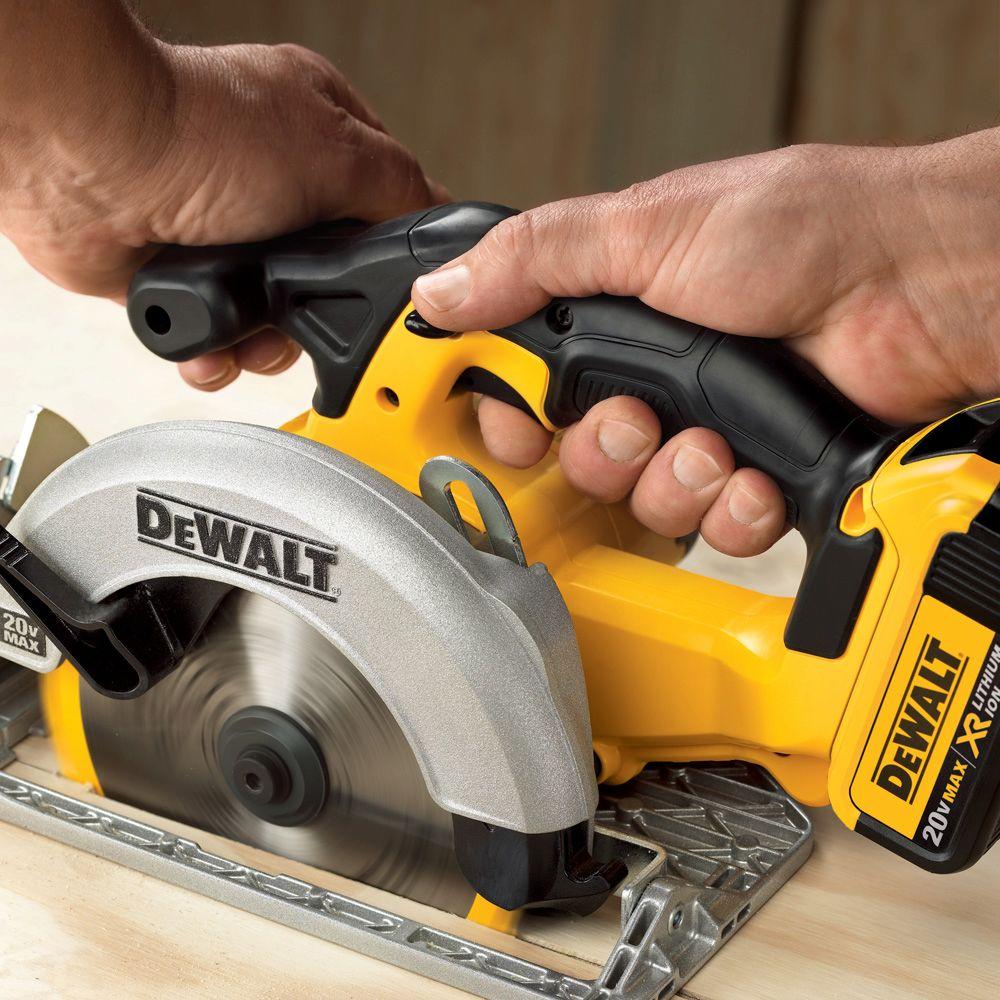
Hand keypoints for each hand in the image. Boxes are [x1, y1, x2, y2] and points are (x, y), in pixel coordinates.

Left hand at [0, 2, 442, 389]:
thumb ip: (400, 193)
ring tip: (253, 334)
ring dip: (268, 346)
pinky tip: (214, 342)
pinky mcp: (187, 280)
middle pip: (334, 282)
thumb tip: (438, 226)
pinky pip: (222, 339)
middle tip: (316, 323)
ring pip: (280, 322)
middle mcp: (278, 187)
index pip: (387, 210)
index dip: (395, 261)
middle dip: (323, 318)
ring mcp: (230, 237)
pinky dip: (219, 353)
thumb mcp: (338, 150)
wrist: (89, 163)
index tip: (403, 303)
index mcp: (324, 137)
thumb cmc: (196, 131)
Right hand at [412, 136, 999, 554]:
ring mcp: (706, 431)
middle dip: (603, 453)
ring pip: (643, 504)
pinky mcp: (758, 477)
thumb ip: (537, 258)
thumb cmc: (807, 232)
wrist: (923, 282)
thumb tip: (444, 289)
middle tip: (637, 420)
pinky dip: (735, 509)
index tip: (512, 429)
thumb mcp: (652, 226)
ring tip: (714, 441)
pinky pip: (714, 531)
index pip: (523, 386)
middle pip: (578, 461)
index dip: (508, 419)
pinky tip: (755, 471)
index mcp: (615, 318)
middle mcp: (655, 380)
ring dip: (674, 480)